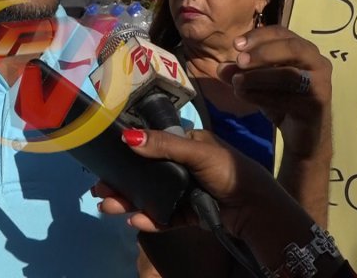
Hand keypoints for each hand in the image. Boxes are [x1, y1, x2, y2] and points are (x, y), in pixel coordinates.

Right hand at [95, 129, 301, 242]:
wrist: (256, 209)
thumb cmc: (229, 170)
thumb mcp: (197, 152)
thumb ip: (163, 145)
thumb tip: (127, 136)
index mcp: (187, 144)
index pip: (152, 146)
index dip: (128, 153)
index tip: (107, 162)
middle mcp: (184, 167)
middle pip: (146, 175)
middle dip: (122, 183)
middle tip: (99, 190)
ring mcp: (186, 192)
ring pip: (151, 197)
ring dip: (129, 202)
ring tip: (108, 207)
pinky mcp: (190, 214)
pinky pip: (165, 217)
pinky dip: (151, 219)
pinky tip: (136, 221)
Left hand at [217, 26, 331, 161]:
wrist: (304, 135)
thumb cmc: (282, 101)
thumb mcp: (257, 84)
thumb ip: (240, 73)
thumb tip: (221, 68)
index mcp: (304, 50)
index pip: (282, 33)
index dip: (259, 36)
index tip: (235, 44)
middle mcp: (318, 62)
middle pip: (292, 48)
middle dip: (263, 52)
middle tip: (239, 61)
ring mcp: (321, 84)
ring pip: (289, 74)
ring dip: (259, 76)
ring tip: (237, 82)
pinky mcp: (317, 105)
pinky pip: (287, 98)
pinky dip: (262, 96)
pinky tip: (245, 96)